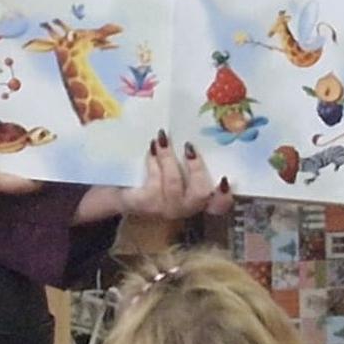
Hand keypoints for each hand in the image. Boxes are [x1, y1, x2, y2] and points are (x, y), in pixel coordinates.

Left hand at [118, 133, 233, 221]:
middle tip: (189, 147)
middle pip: (200, 194)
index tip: (225, 178)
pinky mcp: (145, 204)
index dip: (224, 196)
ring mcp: (164, 208)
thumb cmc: (153, 178)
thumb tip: (196, 135)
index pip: (219, 206)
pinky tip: (151, 149)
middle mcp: (184, 208)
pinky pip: (153, 182)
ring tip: (162, 138)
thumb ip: (189, 160)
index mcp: (197, 200)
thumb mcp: (175, 170)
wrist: (118, 193)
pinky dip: (153, 162)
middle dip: (197, 169)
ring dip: (169, 158)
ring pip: (174, 183)